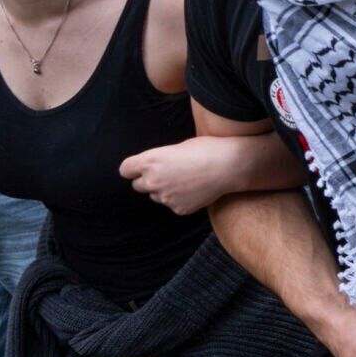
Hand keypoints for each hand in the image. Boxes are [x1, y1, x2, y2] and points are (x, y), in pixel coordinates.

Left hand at [121, 137, 240, 215]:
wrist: (230, 166)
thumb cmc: (207, 149)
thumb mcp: (177, 147)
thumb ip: (159, 160)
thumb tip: (151, 168)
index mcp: (150, 161)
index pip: (125, 170)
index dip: (133, 168)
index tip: (140, 168)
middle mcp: (153, 181)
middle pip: (137, 186)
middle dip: (148, 180)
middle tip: (167, 173)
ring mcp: (166, 197)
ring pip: (156, 196)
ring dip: (164, 190)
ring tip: (185, 180)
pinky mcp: (178, 209)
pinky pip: (172, 204)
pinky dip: (179, 199)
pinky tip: (194, 189)